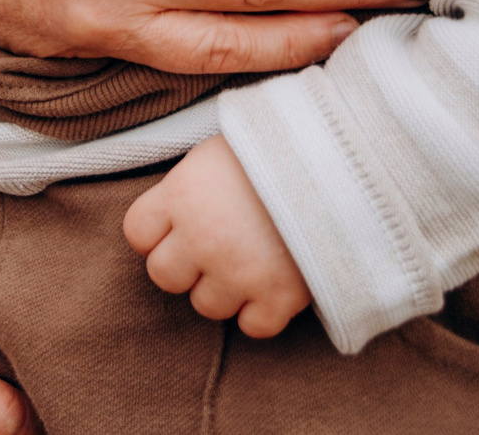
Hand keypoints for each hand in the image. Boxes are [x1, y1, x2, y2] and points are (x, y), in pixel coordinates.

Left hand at [125, 134, 310, 336]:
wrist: (341, 161)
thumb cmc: (273, 151)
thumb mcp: (216, 154)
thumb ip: (189, 186)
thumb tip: (172, 209)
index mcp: (181, 196)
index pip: (137, 233)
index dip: (156, 233)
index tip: (178, 226)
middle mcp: (202, 238)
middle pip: (164, 276)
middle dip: (185, 266)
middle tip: (214, 249)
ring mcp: (240, 271)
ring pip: (206, 306)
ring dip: (224, 290)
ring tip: (249, 261)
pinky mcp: (281, 296)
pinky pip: (253, 327)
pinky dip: (262, 313)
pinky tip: (272, 285)